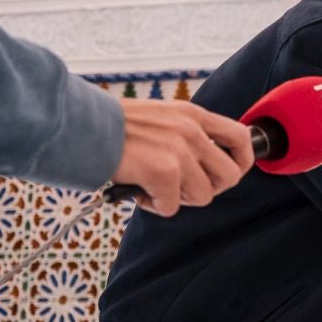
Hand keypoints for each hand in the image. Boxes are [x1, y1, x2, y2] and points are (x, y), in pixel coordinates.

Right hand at [114, 99, 255, 216]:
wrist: (79, 126)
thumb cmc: (113, 127)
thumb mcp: (160, 117)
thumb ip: (186, 134)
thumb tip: (206, 164)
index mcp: (193, 115)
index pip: (242, 137)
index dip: (242, 162)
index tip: (228, 173)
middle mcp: (192, 131)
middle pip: (230, 176)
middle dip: (208, 189)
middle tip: (182, 188)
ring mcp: (179, 152)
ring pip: (202, 196)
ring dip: (177, 199)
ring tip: (153, 186)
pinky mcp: (163, 173)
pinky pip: (171, 207)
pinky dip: (153, 205)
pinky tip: (137, 189)